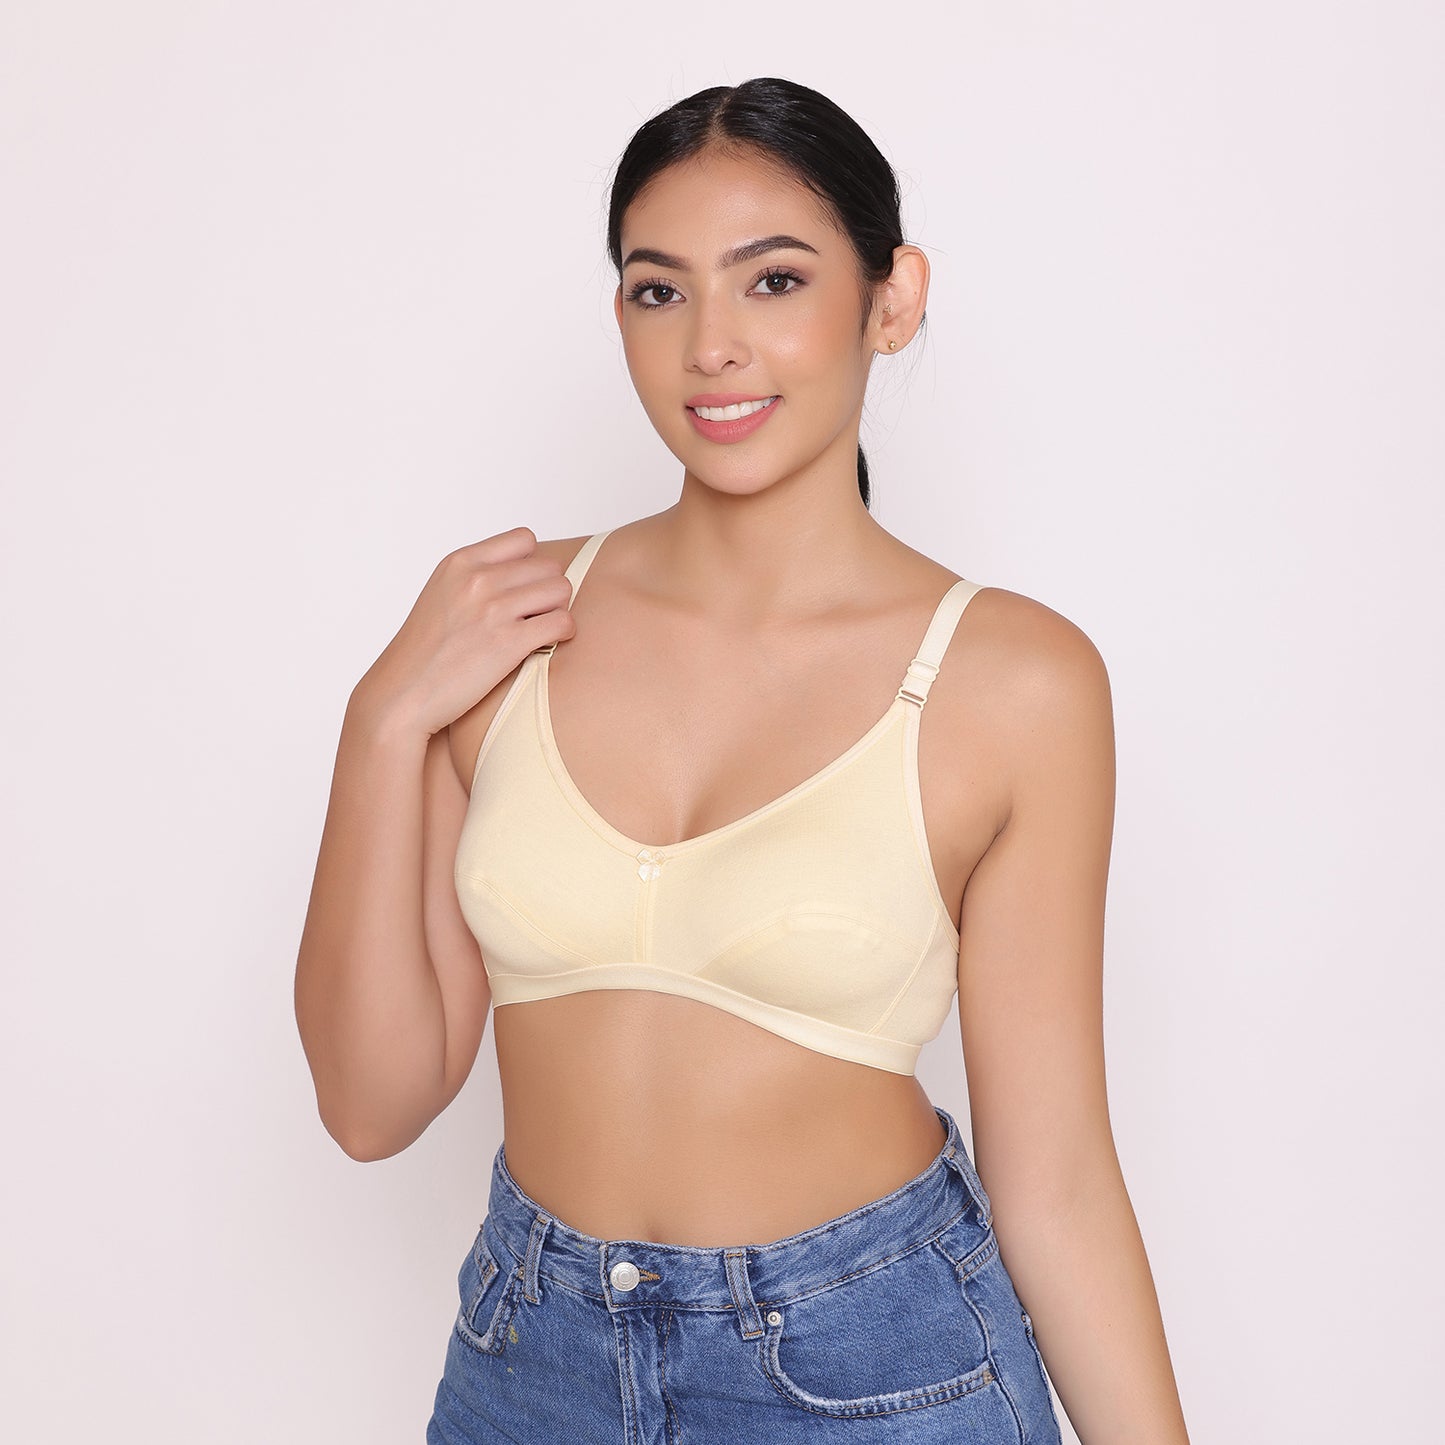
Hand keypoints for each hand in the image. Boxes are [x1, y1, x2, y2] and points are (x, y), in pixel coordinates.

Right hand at [353, 526, 575, 736]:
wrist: (402, 694)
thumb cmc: (424, 652)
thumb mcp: (442, 595)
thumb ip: (476, 576)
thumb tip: (522, 572)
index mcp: (460, 562)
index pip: (523, 538)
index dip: (531, 564)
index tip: (522, 588)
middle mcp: (477, 579)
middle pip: (548, 566)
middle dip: (548, 590)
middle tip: (534, 615)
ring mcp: (492, 609)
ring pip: (561, 590)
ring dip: (558, 610)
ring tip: (539, 629)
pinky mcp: (508, 642)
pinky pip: (562, 622)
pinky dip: (563, 633)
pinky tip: (546, 644)